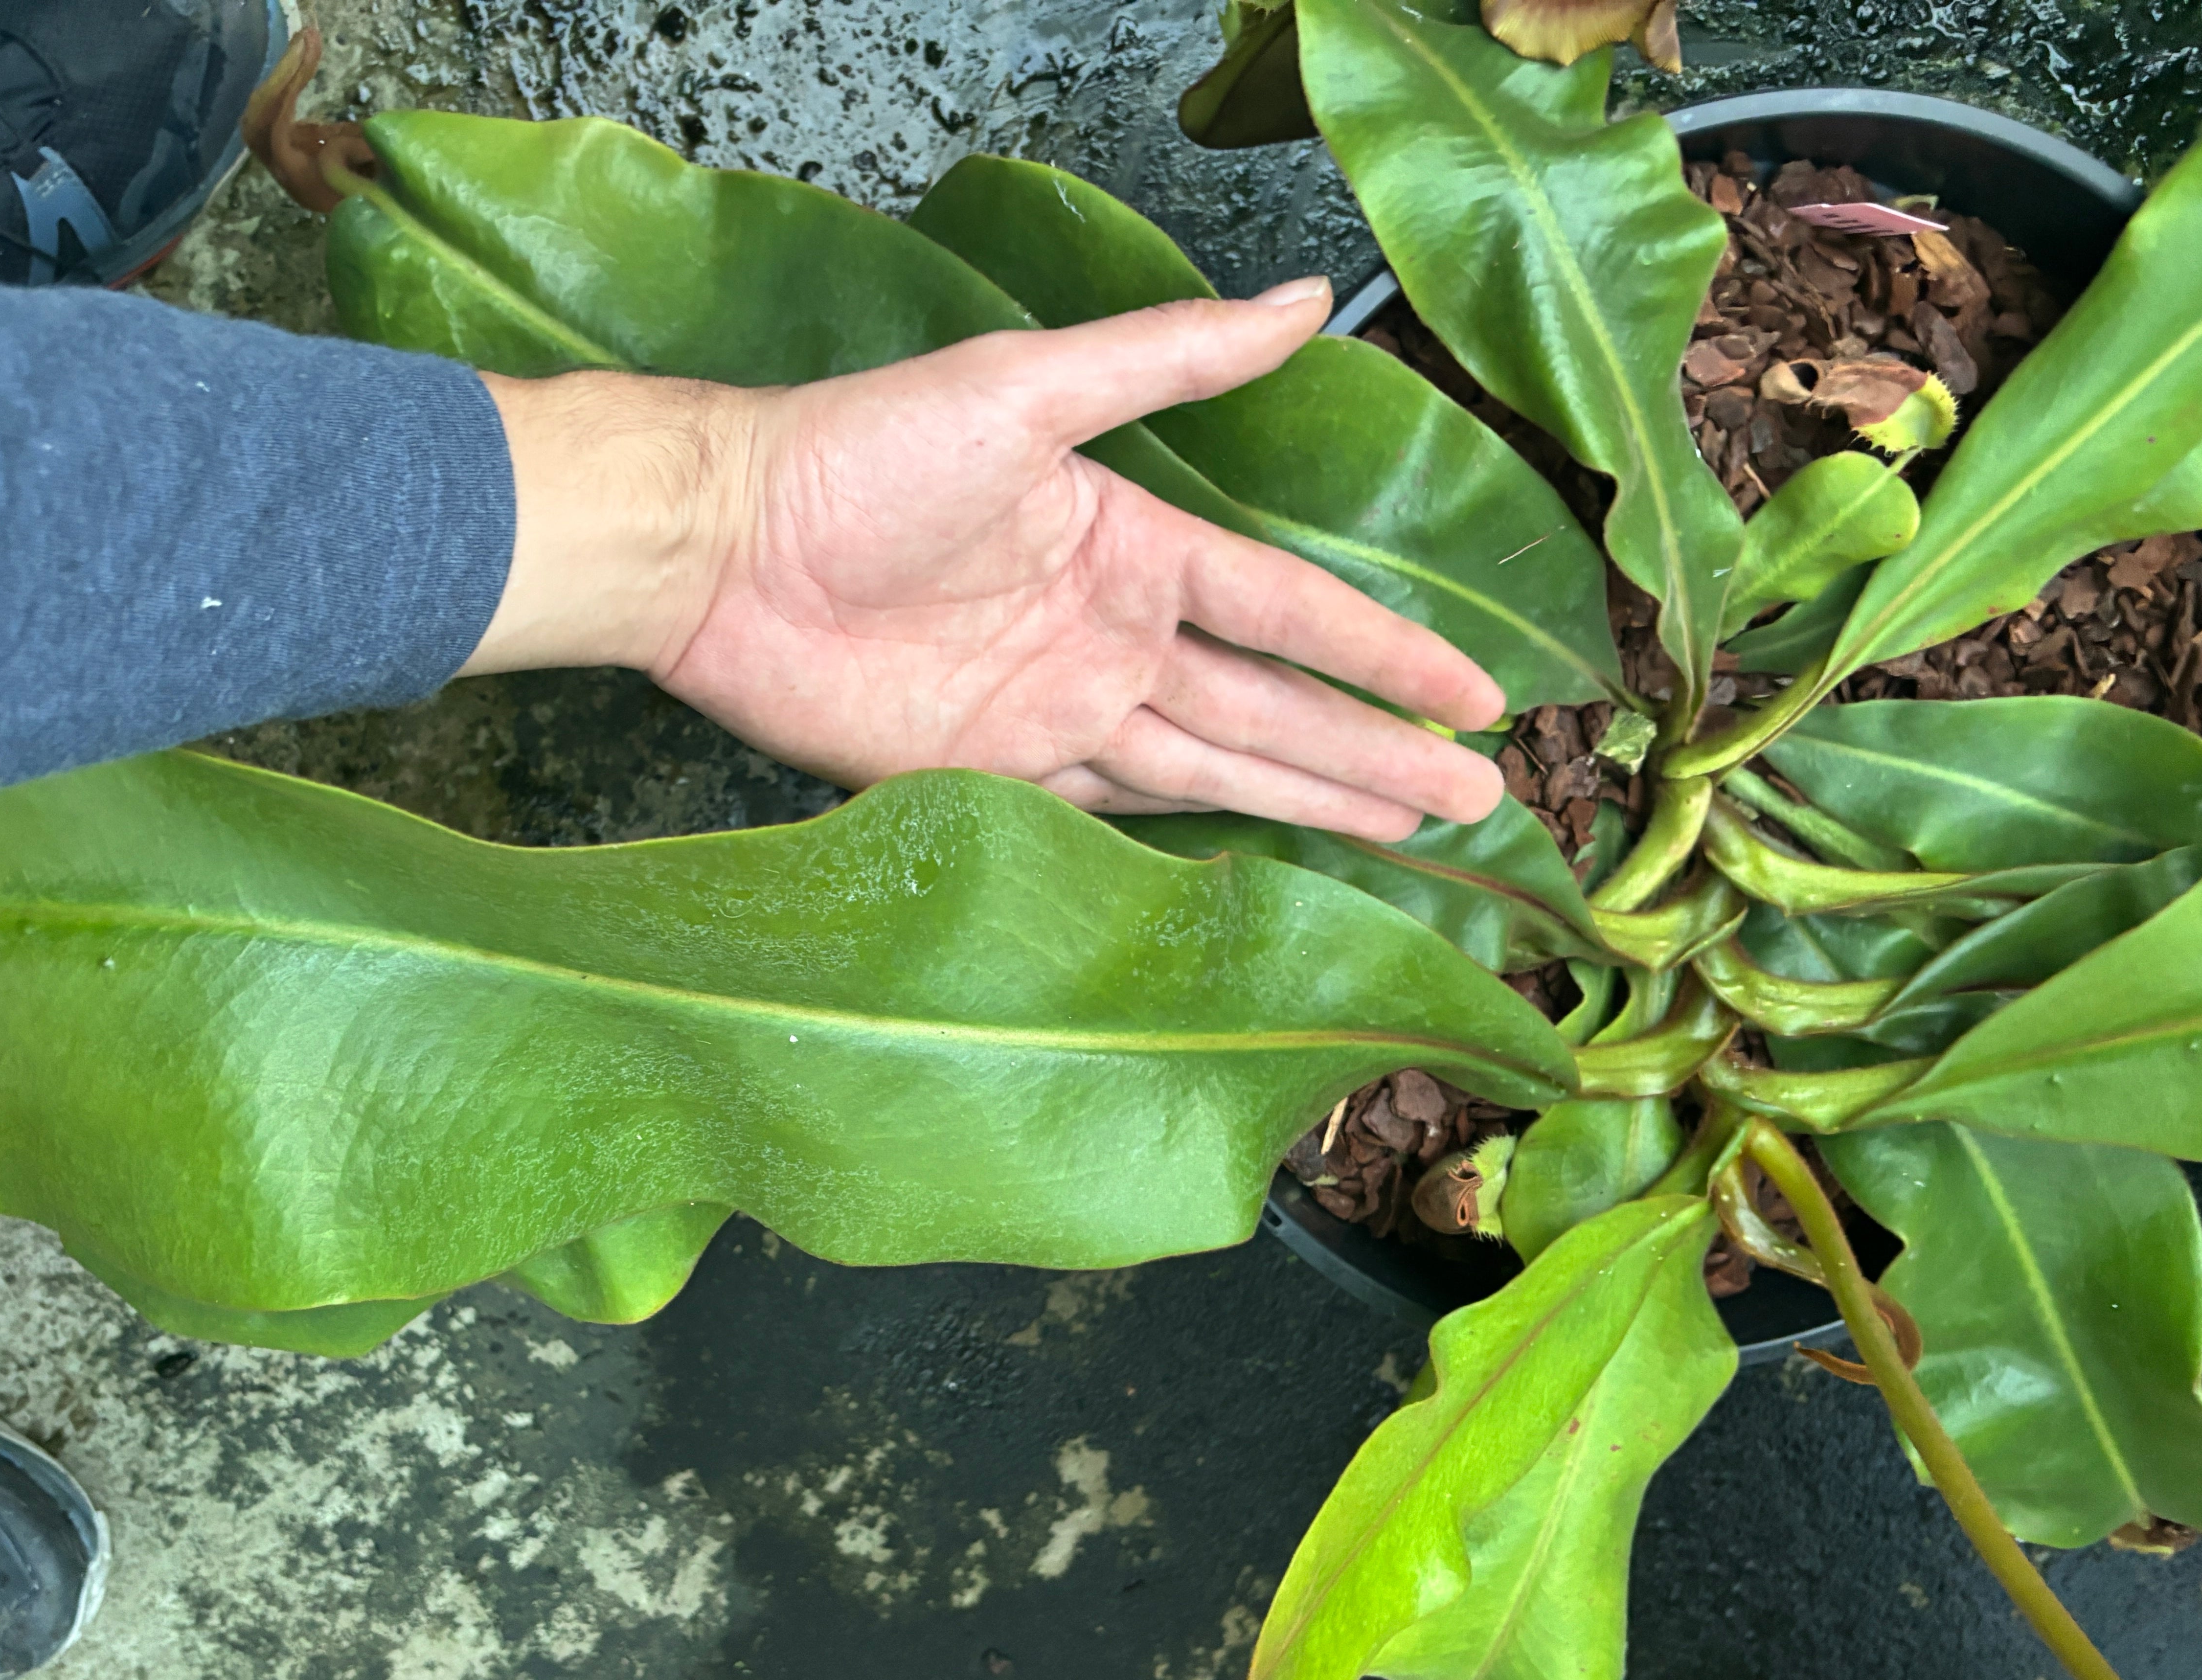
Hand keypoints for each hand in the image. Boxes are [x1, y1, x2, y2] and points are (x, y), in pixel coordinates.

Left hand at [464, 281, 1506, 840]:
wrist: (722, 548)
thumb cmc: (861, 452)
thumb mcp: (1026, 388)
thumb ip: (1167, 359)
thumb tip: (1301, 296)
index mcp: (1134, 545)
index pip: (1289, 613)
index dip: (1382, 656)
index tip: (1475, 694)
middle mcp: (1111, 636)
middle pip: (1273, 706)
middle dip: (1374, 750)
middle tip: (1479, 792)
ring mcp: (1057, 713)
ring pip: (1217, 767)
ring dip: (1314, 798)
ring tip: (1414, 829)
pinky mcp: (994, 777)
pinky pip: (1114, 814)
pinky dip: (1189, 840)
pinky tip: (1261, 861)